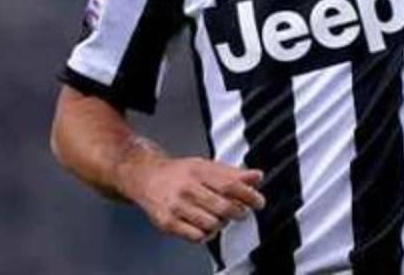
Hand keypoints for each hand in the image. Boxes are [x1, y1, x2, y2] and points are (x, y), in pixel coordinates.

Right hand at [122, 155, 266, 243]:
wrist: (145, 177)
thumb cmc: (179, 173)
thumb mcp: (205, 166)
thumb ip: (232, 173)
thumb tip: (257, 176)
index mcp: (198, 171)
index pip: (230, 185)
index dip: (249, 195)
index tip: (258, 201)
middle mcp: (186, 188)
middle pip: (223, 207)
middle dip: (238, 212)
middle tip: (240, 211)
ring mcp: (176, 207)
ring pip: (213, 224)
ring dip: (221, 223)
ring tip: (219, 216)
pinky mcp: (168, 223)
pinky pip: (197, 236)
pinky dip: (206, 233)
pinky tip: (205, 224)